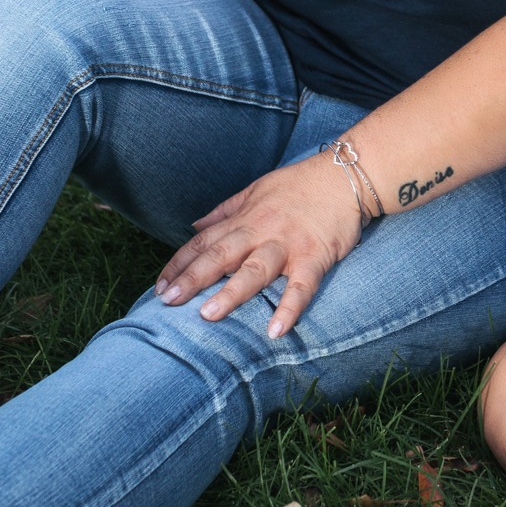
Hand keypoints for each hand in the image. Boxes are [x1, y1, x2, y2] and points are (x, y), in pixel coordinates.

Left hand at [154, 151, 362, 336]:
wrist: (345, 175)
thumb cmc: (300, 184)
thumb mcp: (256, 189)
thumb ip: (225, 210)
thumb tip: (194, 226)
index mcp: (245, 218)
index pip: (204, 241)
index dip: (180, 264)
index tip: (160, 286)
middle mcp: (261, 231)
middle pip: (221, 255)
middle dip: (193, 278)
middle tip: (167, 301)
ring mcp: (288, 245)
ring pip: (255, 270)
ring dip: (232, 293)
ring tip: (208, 315)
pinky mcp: (315, 257)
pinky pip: (301, 286)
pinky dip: (289, 308)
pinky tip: (276, 331)